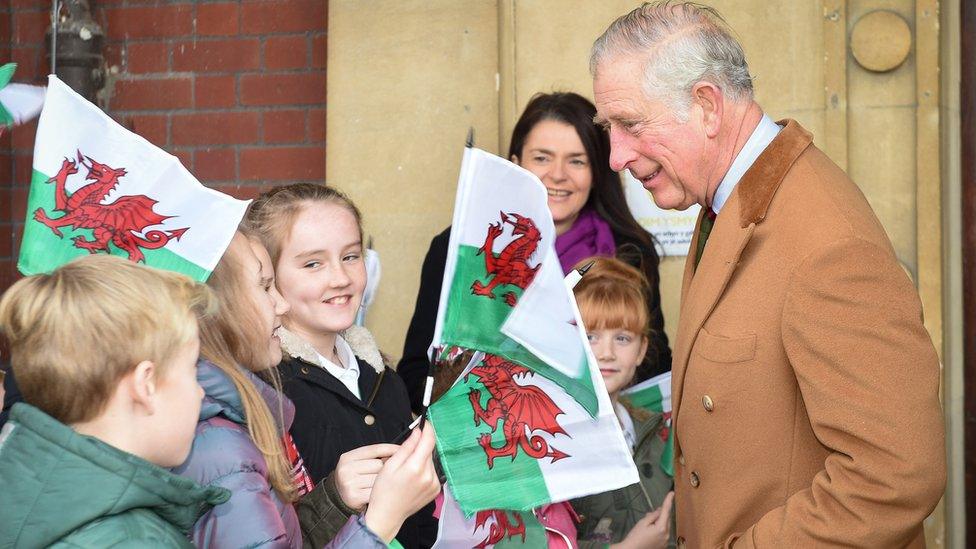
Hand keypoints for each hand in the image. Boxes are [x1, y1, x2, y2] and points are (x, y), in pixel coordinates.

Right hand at [333, 443, 398, 511]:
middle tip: (385, 477)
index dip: (392, 449)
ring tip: (380, 487)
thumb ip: (374, 456)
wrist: (340, 501)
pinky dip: (380, 494)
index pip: (375, 449)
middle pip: (379, 464)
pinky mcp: (354, 497)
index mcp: (347, 458)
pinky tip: (378, 495)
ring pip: (380, 479)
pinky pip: (377, 492)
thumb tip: (399, 450)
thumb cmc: (355, 481)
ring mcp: (349, 483)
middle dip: (386, 470)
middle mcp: (346, 469)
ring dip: (384, 483)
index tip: (404, 450)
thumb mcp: (359, 464)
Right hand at [363, 426, 440, 542]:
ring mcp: (434, 484)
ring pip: (430, 461)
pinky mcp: (435, 490)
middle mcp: (429, 476)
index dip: (427, 429)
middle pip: (429, 450)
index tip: (424, 422)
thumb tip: (418, 432)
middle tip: (404, 453)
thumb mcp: (390, 465)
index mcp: (416, 468)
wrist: (387, 515)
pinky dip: (424, 469)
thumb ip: (406, 447)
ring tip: (406, 469)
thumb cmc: (384, 490)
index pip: (429, 440)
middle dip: (419, 447)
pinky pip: (432, 472)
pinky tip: (412, 477)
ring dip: (421, 459)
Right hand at [611, 491, 673, 548]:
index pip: (666, 511)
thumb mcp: (643, 522)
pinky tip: (650, 532)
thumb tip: (660, 511)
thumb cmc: (635, 537)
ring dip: (659, 523)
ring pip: (665, 527)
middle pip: (667, 519)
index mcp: (661, 528)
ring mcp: (665, 541)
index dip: (668, 501)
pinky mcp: (663, 545)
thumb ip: (653, 515)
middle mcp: (666, 535)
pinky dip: (659, 530)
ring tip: (648, 525)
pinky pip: (664, 534)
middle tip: (650, 515)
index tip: (671, 493)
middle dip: (660, 515)